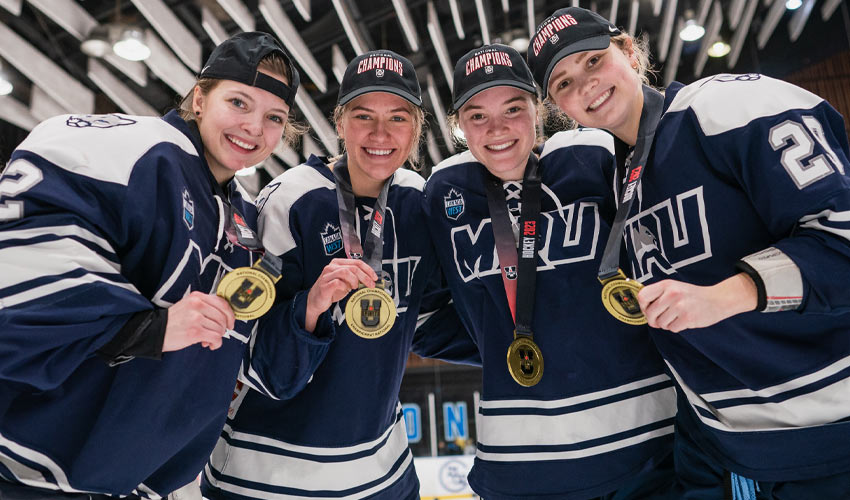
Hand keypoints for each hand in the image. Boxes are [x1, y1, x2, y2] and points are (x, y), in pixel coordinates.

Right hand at [163, 291, 235, 350]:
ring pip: (220, 329)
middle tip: (216, 333)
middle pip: (223, 317)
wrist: (154, 331)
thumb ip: (205, 307)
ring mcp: (196, 318)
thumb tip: (225, 317)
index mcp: (197, 297)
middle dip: (223, 328)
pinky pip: (216, 338)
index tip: (230, 322)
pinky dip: (216, 343)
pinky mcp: (195, 332)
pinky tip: (208, 344)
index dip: (230, 314)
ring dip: (217, 337)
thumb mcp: (188, 306)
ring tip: (207, 339)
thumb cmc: (172, 321)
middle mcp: (197, 305)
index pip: (222, 303)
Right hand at [304, 258, 377, 331]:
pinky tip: (345, 290)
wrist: (316, 300)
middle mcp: (332, 267)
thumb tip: (369, 280)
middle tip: (370, 284)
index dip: (368, 269)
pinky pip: (337, 282)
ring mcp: (327, 275)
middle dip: (365, 277)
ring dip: (354, 280)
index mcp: (338, 263)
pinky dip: (344, 287)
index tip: (374, 277)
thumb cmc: (331, 290)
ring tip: (355, 287)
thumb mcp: (346, 282)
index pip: (357, 262)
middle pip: (353, 267)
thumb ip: (355, 278)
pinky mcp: (324, 284)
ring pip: (346, 272)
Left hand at [637, 273, 757, 332]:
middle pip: (649, 313)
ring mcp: (680, 306)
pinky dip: (676, 328)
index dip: (643, 306)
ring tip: (676, 317)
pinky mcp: (687, 318)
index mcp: (666, 285)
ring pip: (660, 323)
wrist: (717, 299)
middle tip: (661, 319)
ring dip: (666, 324)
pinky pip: (672, 329)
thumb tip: (643, 309)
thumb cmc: (693, 295)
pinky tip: (683, 320)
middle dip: (654, 320)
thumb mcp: (674, 288)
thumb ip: (659, 295)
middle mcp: (672, 294)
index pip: (642, 296)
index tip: (648, 310)